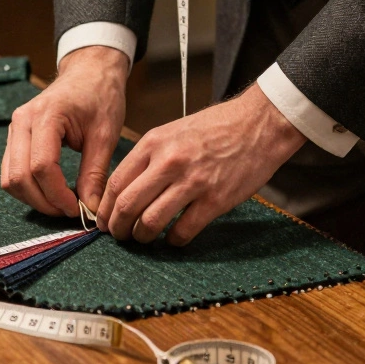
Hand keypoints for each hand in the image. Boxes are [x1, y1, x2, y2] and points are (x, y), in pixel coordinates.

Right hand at [1, 46, 128, 216]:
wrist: (89, 73)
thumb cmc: (100, 96)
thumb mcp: (105, 135)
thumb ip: (95, 173)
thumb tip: (90, 209)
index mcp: (46, 116)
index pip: (41, 166)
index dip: (57, 195)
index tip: (78, 208)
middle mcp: (22, 122)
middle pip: (19, 177)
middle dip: (44, 202)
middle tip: (70, 211)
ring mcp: (15, 129)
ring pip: (10, 178)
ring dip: (33, 198)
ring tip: (62, 203)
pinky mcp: (15, 137)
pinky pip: (11, 171)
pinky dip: (28, 188)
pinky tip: (52, 191)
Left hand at [97, 83, 306, 245]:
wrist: (259, 123)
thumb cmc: (217, 127)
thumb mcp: (173, 131)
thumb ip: (149, 157)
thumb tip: (125, 189)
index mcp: (154, 143)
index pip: (116, 183)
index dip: (105, 208)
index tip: (105, 221)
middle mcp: (169, 162)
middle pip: (127, 205)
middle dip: (118, 228)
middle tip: (119, 236)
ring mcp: (192, 182)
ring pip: (150, 222)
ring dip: (142, 236)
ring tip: (143, 239)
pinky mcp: (215, 200)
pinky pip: (183, 230)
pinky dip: (173, 240)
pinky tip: (173, 238)